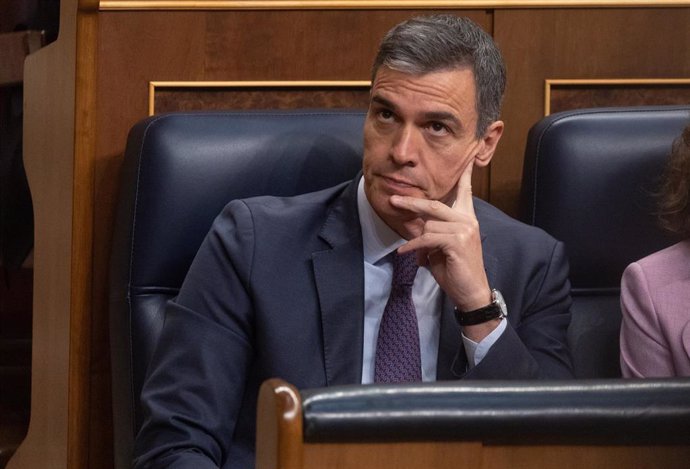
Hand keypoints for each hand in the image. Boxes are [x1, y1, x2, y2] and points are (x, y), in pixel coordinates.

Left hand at [391, 162, 491, 313]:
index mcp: (466, 218)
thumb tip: (414, 227)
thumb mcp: (441, 248)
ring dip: (418, 242)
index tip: (466, 158)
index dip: (463, 175)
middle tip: (393, 200)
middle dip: (411, 204)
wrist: (471, 292)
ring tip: (421, 257)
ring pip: (428, 226)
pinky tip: (406, 253)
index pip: (465, 191)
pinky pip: (427, 238)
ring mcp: (465, 230)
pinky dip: (414, 246)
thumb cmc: (456, 270)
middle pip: (434, 205)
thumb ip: (432, 232)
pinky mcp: (458, 242)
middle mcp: (468, 220)